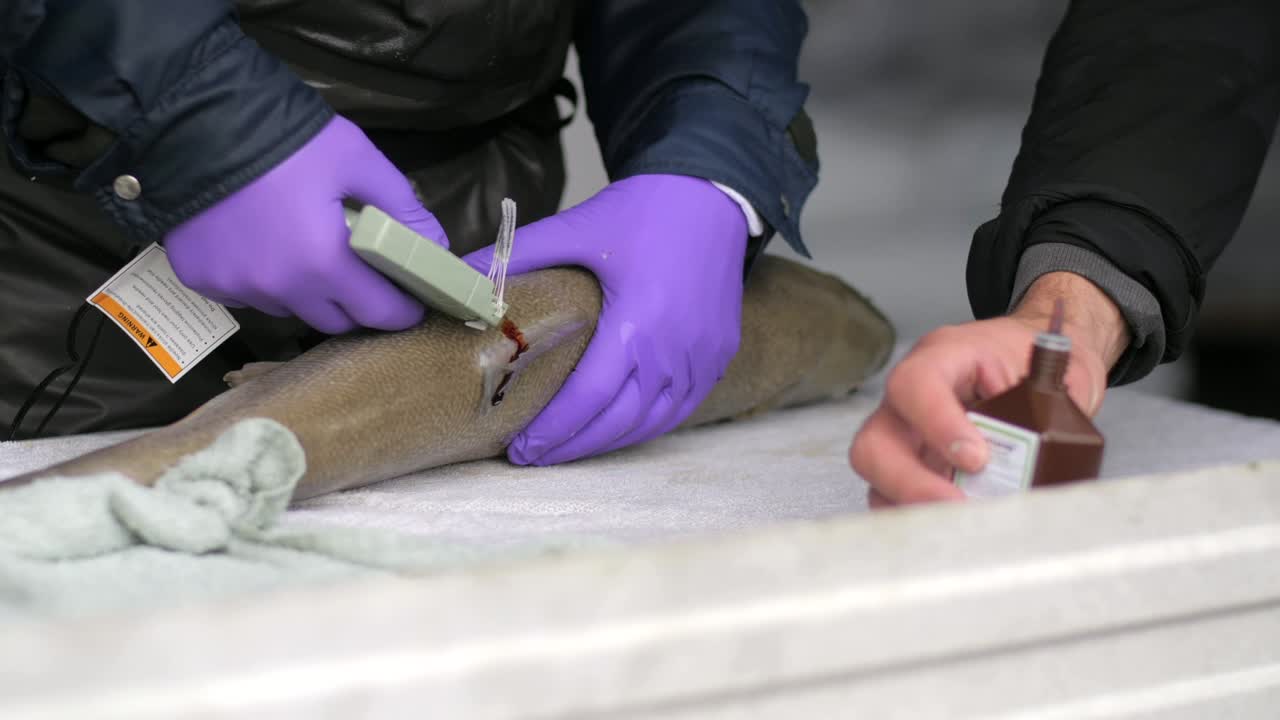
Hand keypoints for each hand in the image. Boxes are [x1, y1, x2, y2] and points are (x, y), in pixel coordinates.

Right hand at [164, 115, 448, 334]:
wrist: (194, 119)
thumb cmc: (285, 139)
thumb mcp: (357, 160)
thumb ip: (402, 207)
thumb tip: (434, 244)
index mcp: (324, 263)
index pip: (379, 313)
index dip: (403, 309)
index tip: (412, 299)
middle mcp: (280, 288)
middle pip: (335, 320)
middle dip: (357, 303)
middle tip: (363, 271)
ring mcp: (237, 288)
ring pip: (290, 309)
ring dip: (307, 292)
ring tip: (307, 250)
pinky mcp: (203, 280)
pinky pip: (248, 295)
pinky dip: (263, 280)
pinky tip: (262, 244)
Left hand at [464, 174, 747, 465]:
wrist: (711, 192)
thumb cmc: (643, 210)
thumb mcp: (576, 227)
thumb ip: (516, 255)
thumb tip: (458, 276)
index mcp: (637, 322)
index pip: (590, 397)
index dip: (554, 429)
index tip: (521, 448)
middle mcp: (675, 349)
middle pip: (620, 420)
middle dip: (573, 446)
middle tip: (533, 457)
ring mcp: (703, 355)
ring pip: (653, 421)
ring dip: (609, 442)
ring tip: (569, 449)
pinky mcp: (720, 352)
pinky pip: (683, 405)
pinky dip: (647, 424)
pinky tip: (617, 428)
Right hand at [849, 272, 1127, 507]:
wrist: (1038, 367)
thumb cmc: (1039, 365)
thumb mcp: (1057, 376)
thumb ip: (1049, 414)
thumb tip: (1045, 468)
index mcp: (945, 357)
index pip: (916, 384)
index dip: (936, 424)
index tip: (976, 460)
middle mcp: (910, 400)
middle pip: (874, 443)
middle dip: (910, 484)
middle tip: (959, 507)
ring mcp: (904, 439)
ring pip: (878, 481)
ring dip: (916, 509)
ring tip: (966, 526)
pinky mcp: (912, 471)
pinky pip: (896, 502)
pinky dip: (924, 521)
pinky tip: (961, 530)